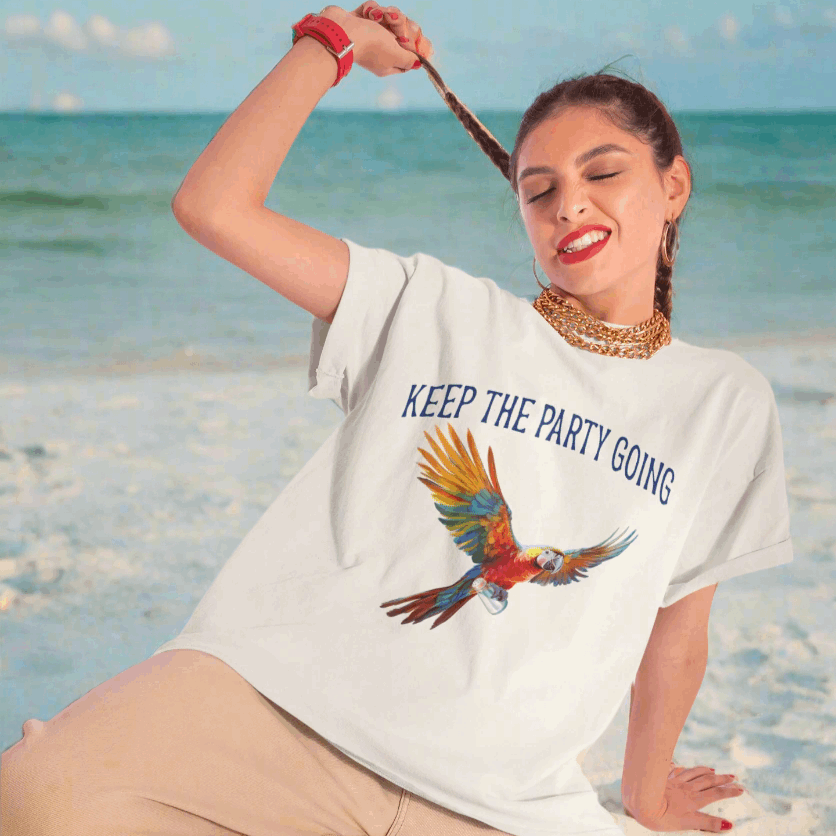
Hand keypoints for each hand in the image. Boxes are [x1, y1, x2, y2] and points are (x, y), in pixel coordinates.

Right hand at [318, 4, 433, 76]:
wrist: (340, 31)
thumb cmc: (369, 45)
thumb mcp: (396, 55)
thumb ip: (409, 59)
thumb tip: (418, 64)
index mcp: (387, 63)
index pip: (407, 57)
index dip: (413, 47)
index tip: (413, 39)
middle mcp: (379, 50)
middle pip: (400, 34)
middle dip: (400, 24)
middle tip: (394, 23)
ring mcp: (368, 35)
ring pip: (387, 19)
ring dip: (385, 13)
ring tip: (377, 16)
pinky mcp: (359, 21)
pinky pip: (373, 10)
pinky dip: (371, 9)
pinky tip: (367, 13)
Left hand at [625, 764, 744, 832]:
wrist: (640, 803)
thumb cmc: (663, 817)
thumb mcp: (688, 824)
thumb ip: (708, 824)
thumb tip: (729, 825)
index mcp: (693, 799)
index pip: (716, 794)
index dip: (729, 791)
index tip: (741, 789)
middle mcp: (686, 788)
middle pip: (707, 780)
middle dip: (721, 779)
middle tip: (733, 776)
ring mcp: (674, 781)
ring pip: (693, 772)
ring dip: (705, 771)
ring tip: (713, 770)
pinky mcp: (663, 777)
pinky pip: (675, 769)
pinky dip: (682, 768)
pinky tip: (682, 766)